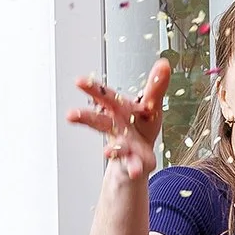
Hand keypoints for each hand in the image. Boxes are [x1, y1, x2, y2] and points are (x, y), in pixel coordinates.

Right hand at [68, 58, 171, 185]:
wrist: (141, 156)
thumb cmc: (141, 126)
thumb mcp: (151, 104)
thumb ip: (155, 87)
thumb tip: (164, 64)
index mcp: (119, 110)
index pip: (105, 97)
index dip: (92, 89)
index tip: (78, 81)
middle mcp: (115, 128)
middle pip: (98, 122)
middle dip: (85, 118)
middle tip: (70, 115)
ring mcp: (122, 147)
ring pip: (114, 148)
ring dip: (111, 150)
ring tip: (106, 152)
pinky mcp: (132, 163)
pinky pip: (132, 165)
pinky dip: (133, 168)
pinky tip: (134, 170)